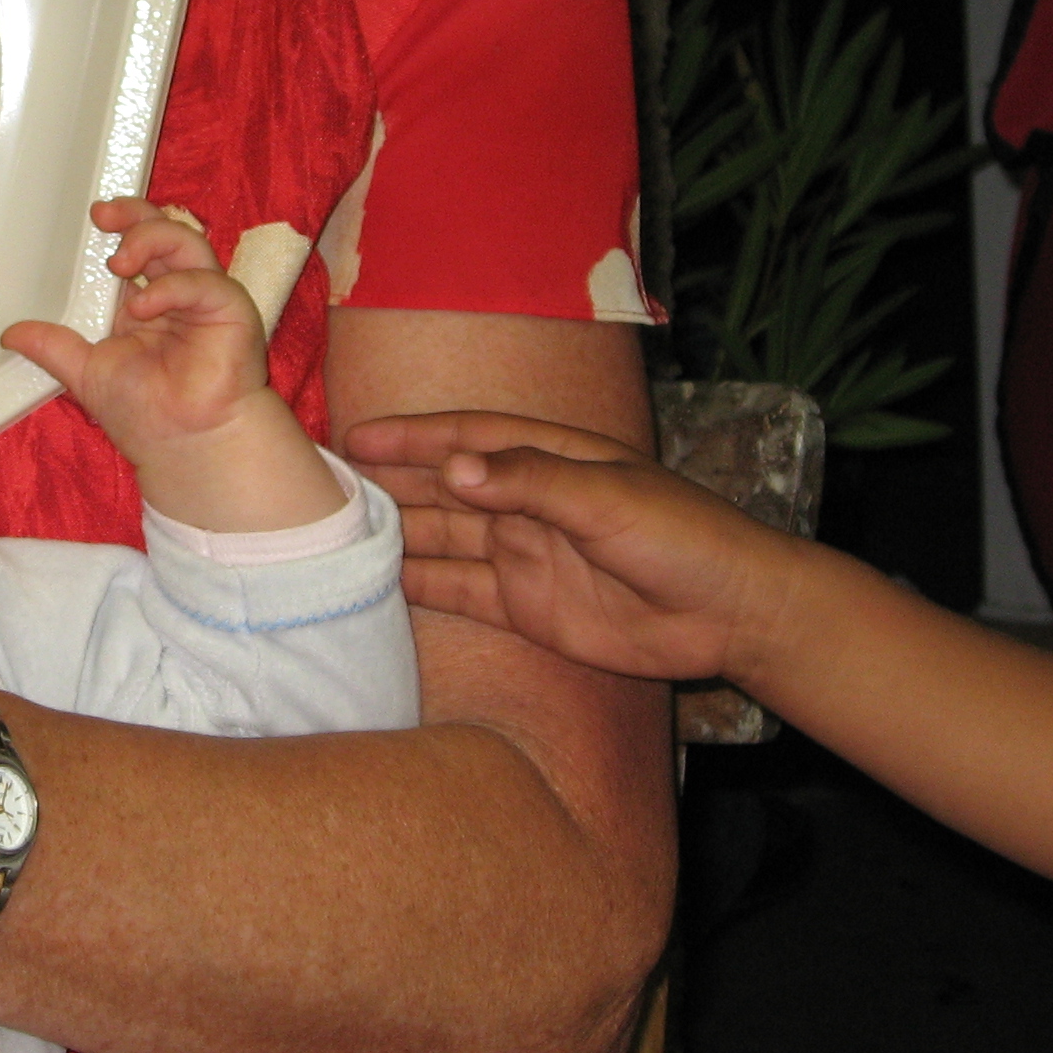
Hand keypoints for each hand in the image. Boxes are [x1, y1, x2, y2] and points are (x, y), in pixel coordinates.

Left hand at [1, 201, 339, 531]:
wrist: (184, 447)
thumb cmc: (148, 415)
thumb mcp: (87, 373)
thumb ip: (53, 347)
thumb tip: (11, 333)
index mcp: (145, 302)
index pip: (136, 246)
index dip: (119, 225)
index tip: (93, 218)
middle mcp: (177, 293)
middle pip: (163, 230)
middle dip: (134, 215)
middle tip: (103, 216)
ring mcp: (205, 299)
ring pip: (187, 242)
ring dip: (151, 239)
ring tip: (119, 261)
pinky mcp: (230, 311)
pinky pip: (203, 282)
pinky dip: (171, 287)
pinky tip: (143, 306)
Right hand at [342, 409, 798, 683]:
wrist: (731, 614)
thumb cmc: (683, 536)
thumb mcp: (607, 499)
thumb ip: (530, 482)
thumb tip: (453, 468)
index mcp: (550, 460)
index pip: (467, 439)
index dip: (412, 437)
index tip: (355, 438)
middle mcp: (528, 503)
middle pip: (444, 489)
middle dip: (388, 484)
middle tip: (320, 488)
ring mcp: (524, 555)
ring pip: (444, 540)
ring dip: (396, 535)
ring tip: (332, 536)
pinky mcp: (527, 607)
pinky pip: (461, 593)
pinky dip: (420, 588)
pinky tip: (376, 586)